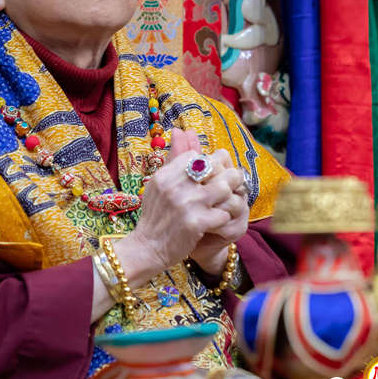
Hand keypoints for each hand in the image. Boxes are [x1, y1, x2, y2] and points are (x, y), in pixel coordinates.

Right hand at [110, 129, 236, 283]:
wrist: (147, 248)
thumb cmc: (155, 215)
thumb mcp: (158, 184)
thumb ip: (173, 159)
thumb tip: (180, 130)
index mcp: (165, 174)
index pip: (197, 155)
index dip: (208, 162)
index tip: (212, 173)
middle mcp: (175, 186)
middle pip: (214, 166)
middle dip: (226, 173)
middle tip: (231, 182)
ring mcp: (186, 204)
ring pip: (224, 187)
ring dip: (229, 195)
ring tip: (228, 201)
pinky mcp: (196, 223)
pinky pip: (224, 213)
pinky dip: (224, 217)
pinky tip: (218, 221)